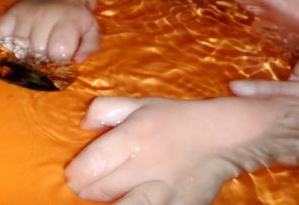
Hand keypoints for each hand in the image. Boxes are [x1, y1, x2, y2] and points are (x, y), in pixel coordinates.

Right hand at [0, 0, 99, 62]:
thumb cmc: (75, 17)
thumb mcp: (91, 28)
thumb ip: (89, 46)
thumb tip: (77, 59)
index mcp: (67, 18)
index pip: (58, 51)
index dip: (61, 59)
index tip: (63, 56)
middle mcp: (44, 14)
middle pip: (37, 53)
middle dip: (43, 59)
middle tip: (49, 52)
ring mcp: (24, 15)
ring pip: (19, 49)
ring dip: (26, 54)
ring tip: (36, 48)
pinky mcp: (8, 15)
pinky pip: (1, 39)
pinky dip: (7, 46)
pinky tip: (20, 44)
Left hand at [65, 96, 298, 203]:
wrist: (225, 137)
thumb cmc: (179, 119)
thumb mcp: (142, 103)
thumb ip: (107, 109)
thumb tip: (82, 124)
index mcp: (134, 137)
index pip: (89, 166)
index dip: (75, 174)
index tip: (74, 174)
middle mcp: (145, 167)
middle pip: (98, 192)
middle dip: (85, 191)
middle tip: (86, 186)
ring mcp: (162, 193)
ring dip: (107, 204)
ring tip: (106, 197)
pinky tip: (131, 200)